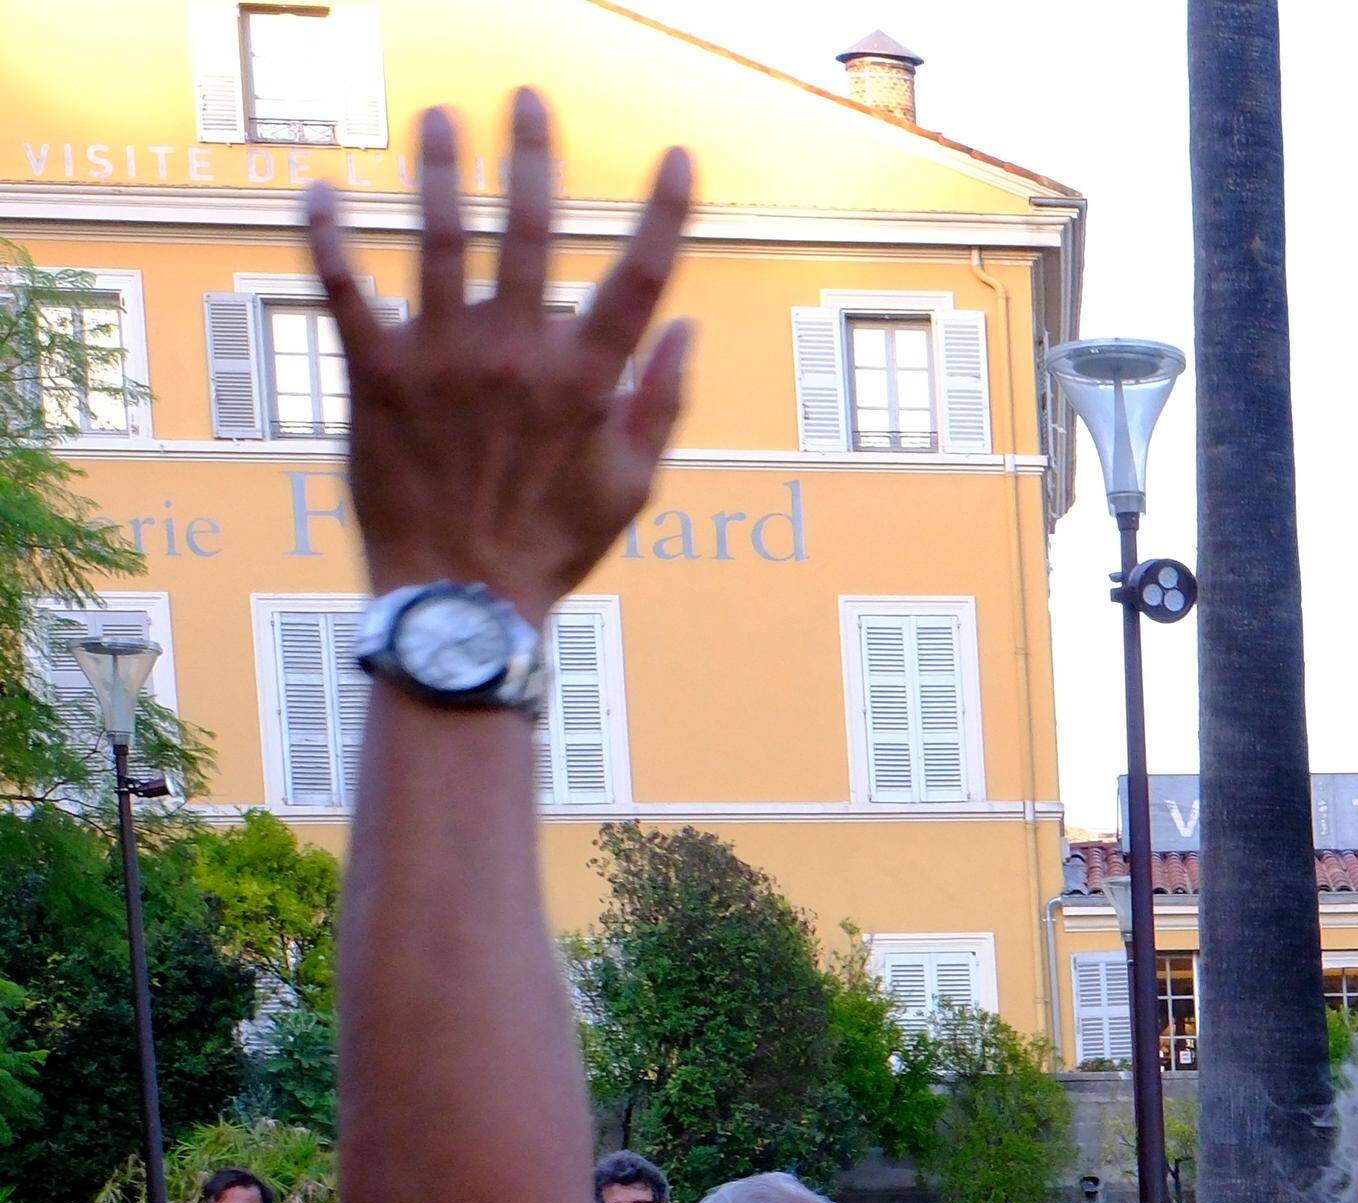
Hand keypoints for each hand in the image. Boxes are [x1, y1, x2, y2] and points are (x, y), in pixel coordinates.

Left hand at [306, 97, 697, 621]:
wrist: (459, 600)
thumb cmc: (550, 545)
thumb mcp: (633, 487)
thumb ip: (662, 404)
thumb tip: (686, 332)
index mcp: (587, 382)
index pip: (641, 280)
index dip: (664, 214)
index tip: (677, 157)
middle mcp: (518, 357)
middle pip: (533, 232)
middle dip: (534, 156)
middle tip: (528, 99)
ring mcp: (442, 362)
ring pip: (440, 240)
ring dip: (439, 170)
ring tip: (439, 118)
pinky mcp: (374, 376)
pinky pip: (345, 291)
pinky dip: (329, 237)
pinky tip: (322, 190)